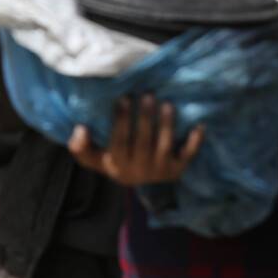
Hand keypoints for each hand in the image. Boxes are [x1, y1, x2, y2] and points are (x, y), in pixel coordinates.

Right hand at [68, 95, 203, 186]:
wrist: (136, 183)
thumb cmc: (110, 160)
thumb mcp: (91, 157)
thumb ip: (80, 146)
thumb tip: (80, 129)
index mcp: (118, 164)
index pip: (119, 140)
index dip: (121, 119)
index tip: (122, 98)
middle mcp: (140, 169)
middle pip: (143, 140)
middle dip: (145, 117)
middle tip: (147, 94)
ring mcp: (160, 170)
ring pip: (165, 145)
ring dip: (167, 124)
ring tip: (167, 103)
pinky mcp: (177, 170)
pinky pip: (188, 156)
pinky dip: (194, 142)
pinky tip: (198, 126)